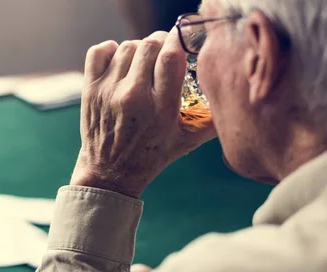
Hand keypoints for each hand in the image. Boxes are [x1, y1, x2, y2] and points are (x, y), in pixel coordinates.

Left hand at [71, 28, 216, 197]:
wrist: (111, 173)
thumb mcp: (187, 140)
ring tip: (143, 65)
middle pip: (150, 45)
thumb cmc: (152, 156)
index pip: (172, 56)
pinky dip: (111, 50)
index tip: (181, 47)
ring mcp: (109, 91)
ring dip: (138, 50)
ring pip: (127, 46)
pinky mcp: (90, 90)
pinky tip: (120, 63)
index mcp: (161, 108)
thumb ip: (212, 118)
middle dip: (160, 44)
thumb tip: (236, 95)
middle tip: (163, 55)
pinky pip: (99, 51)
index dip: (179, 43)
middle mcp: (134, 96)